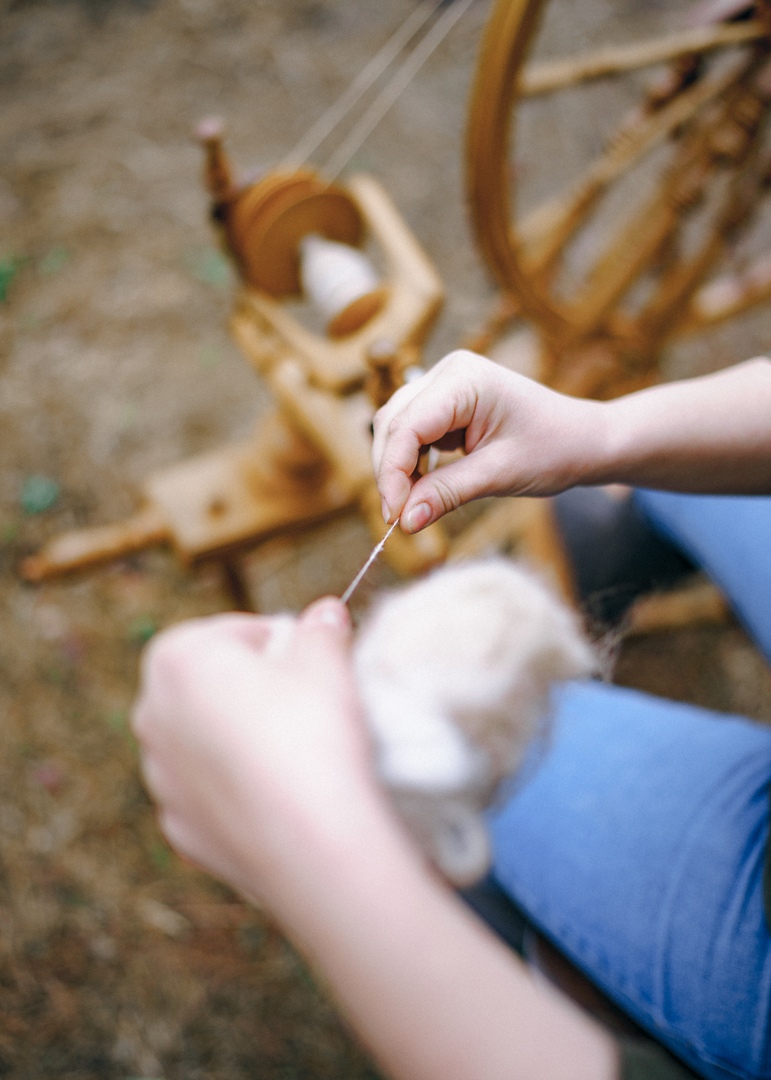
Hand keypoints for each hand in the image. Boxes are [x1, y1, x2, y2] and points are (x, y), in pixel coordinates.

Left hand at [131, 598, 381, 907]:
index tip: (309, 660)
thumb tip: (325, 612)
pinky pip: (210, 794)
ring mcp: (161, 777)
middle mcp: (151, 715)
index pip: (232, 631)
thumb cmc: (312, 731)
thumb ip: (320, 629)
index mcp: (176, 658)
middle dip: (250, 687)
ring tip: (293, 751)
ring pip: (204, 742)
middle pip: (208, 684)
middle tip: (304, 701)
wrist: (311, 841)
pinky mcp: (180, 828)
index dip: (277, 641)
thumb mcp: (327, 661)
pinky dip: (237, 790)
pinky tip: (278, 797)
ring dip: (238, 739)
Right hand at [372, 350, 603, 531]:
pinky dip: (411, 464)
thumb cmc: (553, 449)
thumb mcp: (499, 475)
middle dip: (391, 473)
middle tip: (398, 519)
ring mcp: (445, 385)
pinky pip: (412, 433)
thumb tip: (404, 521)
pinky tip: (424, 489)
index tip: (394, 517)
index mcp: (464, 379)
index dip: (392, 473)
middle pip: (392, 423)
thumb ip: (447, 493)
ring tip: (411, 507)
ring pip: (396, 428)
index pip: (406, 426)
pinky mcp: (446, 404)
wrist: (584, 440)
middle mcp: (448, 373)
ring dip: (398, 469)